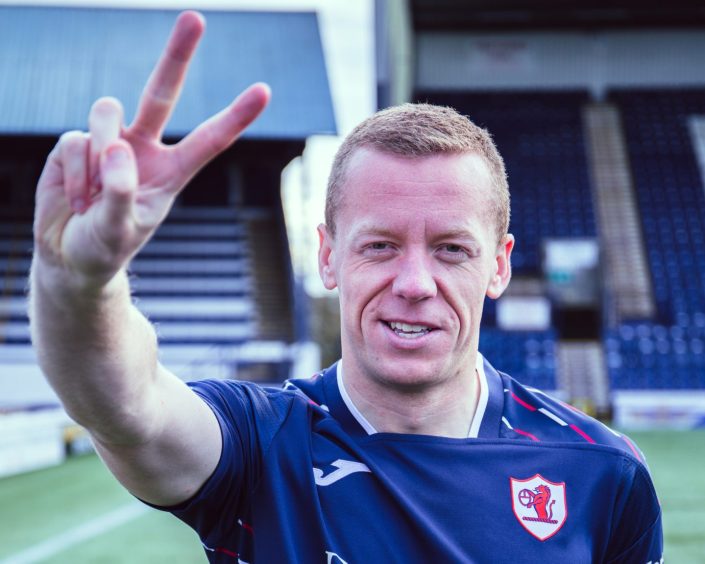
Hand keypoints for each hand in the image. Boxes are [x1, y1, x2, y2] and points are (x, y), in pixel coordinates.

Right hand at [33, 11, 269, 289]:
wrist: (68, 257)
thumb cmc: (104, 247)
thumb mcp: (118, 231)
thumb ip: (120, 193)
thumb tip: (116, 146)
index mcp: (171, 173)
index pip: (209, 140)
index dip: (236, 116)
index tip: (264, 90)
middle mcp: (143, 149)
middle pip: (161, 93)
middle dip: (177, 55)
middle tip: (195, 18)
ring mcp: (108, 142)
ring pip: (106, 112)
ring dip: (96, 154)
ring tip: (91, 197)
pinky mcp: (76, 142)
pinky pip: (74, 140)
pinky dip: (73, 174)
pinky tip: (76, 198)